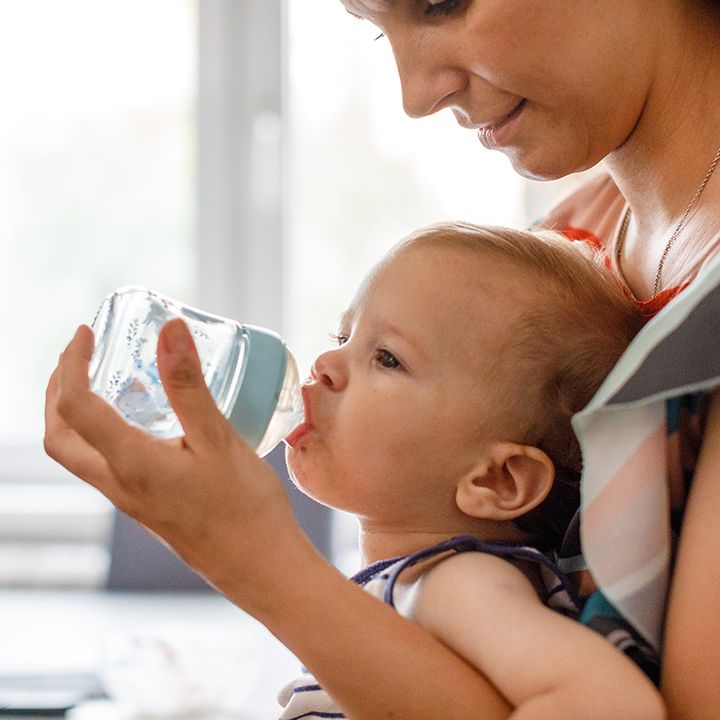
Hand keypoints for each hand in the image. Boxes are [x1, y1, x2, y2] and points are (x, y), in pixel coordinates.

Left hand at [44, 320, 298, 588]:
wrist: (261, 568)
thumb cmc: (245, 508)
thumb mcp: (219, 439)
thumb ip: (189, 385)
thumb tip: (169, 330)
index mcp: (131, 465)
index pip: (75, 407)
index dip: (71, 364)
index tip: (85, 333)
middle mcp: (121, 486)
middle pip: (59, 438)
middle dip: (57, 392)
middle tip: (81, 357)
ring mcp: (133, 502)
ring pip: (80, 455)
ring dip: (78, 415)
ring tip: (109, 381)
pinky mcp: (150, 508)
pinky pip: (109, 466)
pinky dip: (107, 434)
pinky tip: (147, 422)